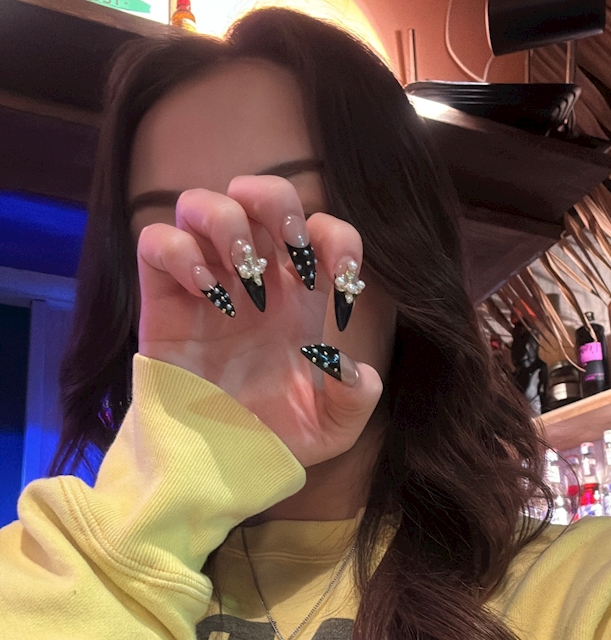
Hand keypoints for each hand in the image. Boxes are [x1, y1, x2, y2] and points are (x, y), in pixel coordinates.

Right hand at [136, 175, 382, 466]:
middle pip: (260, 195)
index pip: (321, 230)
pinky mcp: (162, 297)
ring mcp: (206, 282)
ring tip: (242, 272)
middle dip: (277, 203)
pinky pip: (156, 240)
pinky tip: (205, 292)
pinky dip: (179, 252)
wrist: (216, 462)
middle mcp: (253, 278)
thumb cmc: (270, 436)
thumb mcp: (328, 429)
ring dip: (228, 223)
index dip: (338, 239)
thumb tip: (353, 368)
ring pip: (202, 203)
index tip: (342, 280)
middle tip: (289, 252)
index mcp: (297, 296)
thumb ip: (354, 401)